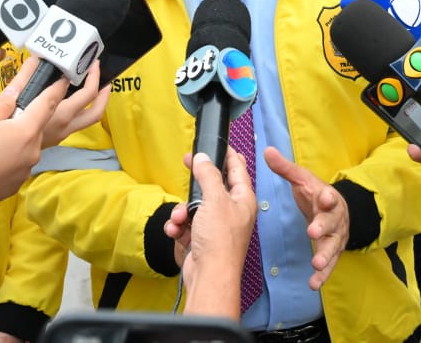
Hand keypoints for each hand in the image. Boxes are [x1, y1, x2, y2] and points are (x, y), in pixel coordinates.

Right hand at [0, 57, 104, 240]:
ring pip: (56, 135)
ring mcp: (30, 164)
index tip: (73, 66)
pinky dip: (34, 136)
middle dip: (93, 92)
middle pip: (78, 117)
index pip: (52, 98)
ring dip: (66, 115)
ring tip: (69, 98)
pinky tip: (19, 129)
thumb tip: (24, 81)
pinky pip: (33, 151)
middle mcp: (37, 148)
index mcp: (29, 129)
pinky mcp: (19, 176)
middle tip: (99, 76)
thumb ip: (9, 97)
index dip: (62, 79)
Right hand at [166, 149, 255, 318]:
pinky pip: (186, 224)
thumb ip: (208, 175)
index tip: (218, 145)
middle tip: (188, 164)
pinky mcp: (202, 239)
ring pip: (195, 206)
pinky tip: (176, 231)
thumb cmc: (220, 239)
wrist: (209, 275)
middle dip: (197, 182)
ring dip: (183, 210)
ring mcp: (216, 226)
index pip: (238, 170)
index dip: (228, 155)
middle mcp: (232, 211)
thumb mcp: (214, 199)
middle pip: (213, 186)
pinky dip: (178, 226)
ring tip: (181, 219)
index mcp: (244, 199)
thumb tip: (203, 158)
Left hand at [264, 146, 348, 290]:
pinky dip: (322, 275)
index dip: (326, 197)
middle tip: (313, 232)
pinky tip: (314, 284)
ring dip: (325, 256)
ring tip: (316, 264)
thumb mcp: (303, 180)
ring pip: (332, 247)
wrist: (341, 210)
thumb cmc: (317, 194)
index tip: (324, 197)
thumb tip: (266, 151)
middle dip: (323, 227)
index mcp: (327, 198)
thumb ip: (285, 168)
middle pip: (331, 222)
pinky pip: (330, 265)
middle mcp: (334, 218)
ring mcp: (335, 237)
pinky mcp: (333, 252)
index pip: (328, 196)